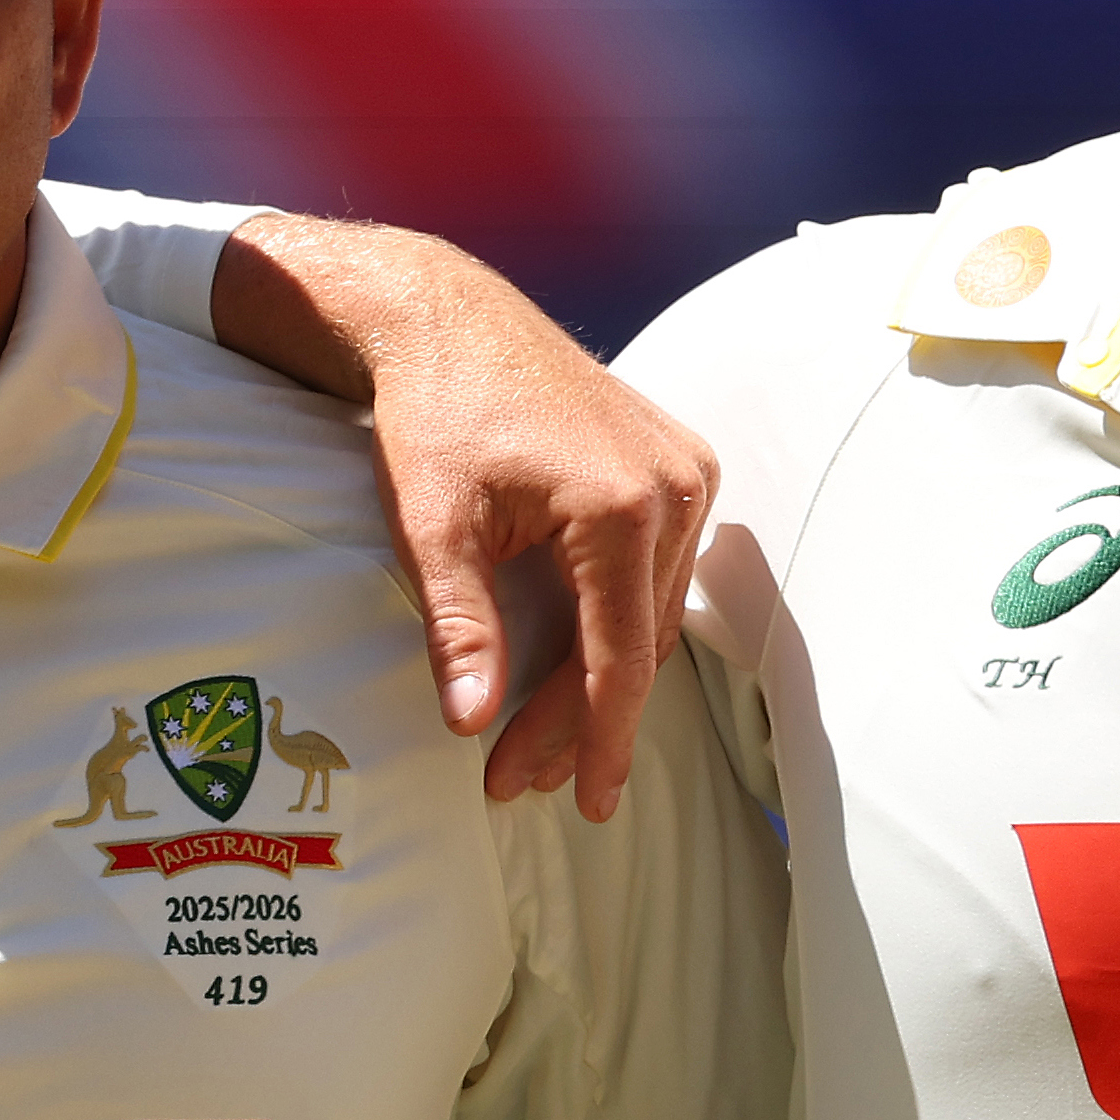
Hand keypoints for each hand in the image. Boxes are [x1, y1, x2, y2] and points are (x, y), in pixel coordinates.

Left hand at [212, 219, 723, 814]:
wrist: (446, 318)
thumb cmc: (433, 415)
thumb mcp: (432, 528)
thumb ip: (460, 628)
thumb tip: (473, 723)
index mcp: (623, 507)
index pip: (619, 657)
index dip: (600, 739)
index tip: (587, 802)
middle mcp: (675, 489)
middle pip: (638, 642)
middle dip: (585, 720)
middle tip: (526, 778)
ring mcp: (687, 473)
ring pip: (654, 611)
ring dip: (604, 676)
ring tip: (546, 738)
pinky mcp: (680, 463)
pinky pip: (662, 570)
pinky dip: (623, 620)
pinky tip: (583, 662)